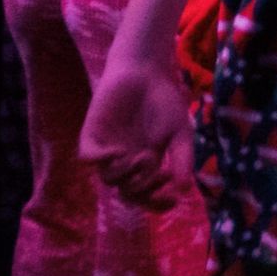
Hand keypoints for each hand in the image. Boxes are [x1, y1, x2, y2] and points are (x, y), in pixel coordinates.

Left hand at [79, 58, 194, 210]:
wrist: (145, 72)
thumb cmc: (164, 102)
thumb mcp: (181, 133)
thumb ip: (183, 159)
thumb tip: (186, 190)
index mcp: (146, 164)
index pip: (146, 195)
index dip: (157, 203)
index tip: (173, 200)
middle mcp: (125, 162)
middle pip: (127, 192)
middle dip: (145, 188)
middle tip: (161, 173)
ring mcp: (108, 150)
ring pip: (109, 178)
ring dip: (126, 174)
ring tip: (144, 156)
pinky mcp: (92, 136)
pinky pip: (89, 158)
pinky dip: (102, 160)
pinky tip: (119, 152)